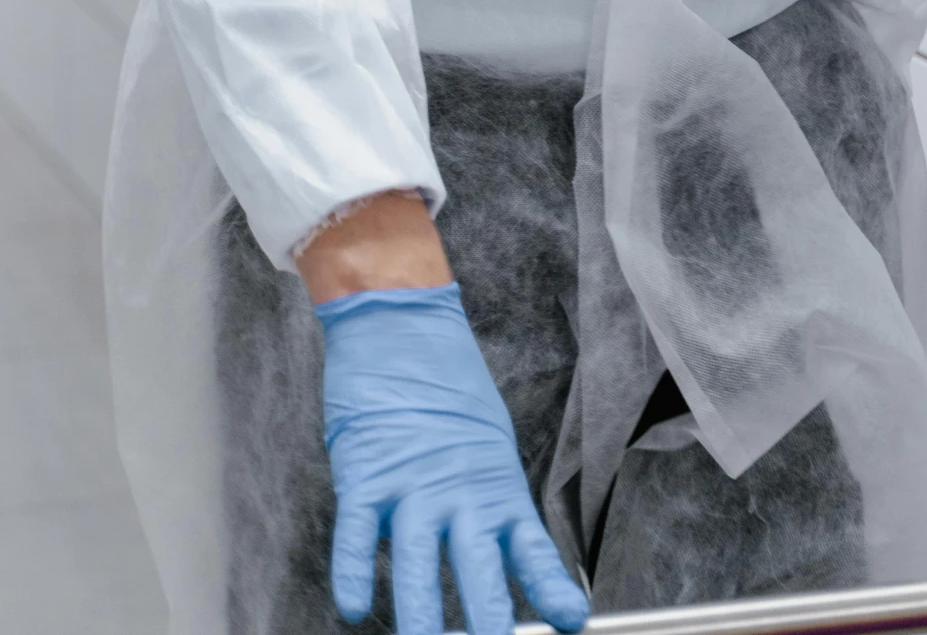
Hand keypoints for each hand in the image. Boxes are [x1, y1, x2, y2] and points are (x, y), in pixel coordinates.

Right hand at [316, 284, 590, 634]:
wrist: (400, 322)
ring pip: (417, 560)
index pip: (529, 549)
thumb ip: (487, 502)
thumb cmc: (443, 384)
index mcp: (494, 484)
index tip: (573, 622)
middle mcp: (458, 490)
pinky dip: (353, 569)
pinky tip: (353, 604)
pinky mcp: (364, 471)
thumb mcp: (485, 442)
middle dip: (488, 620)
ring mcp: (410, 482)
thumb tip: (498, 556)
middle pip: (478, 566)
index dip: (551, 590)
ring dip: (421, 615)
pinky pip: (356, 530)